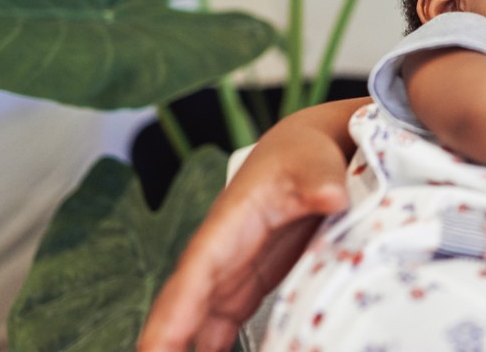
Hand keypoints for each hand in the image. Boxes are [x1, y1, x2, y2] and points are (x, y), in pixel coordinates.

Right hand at [137, 99, 363, 351]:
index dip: (173, 317)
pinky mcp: (246, 289)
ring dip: (184, 350)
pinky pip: (219, 328)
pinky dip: (209, 349)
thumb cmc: (302, 155)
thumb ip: (319, 180)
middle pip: (183, 311)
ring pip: (197, 326)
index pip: (193, 278)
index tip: (154, 350)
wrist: (308, 154)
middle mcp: (218, 257)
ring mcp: (230, 276)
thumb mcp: (313, 163)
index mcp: (226, 228)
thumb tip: (332, 195)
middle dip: (166, 345)